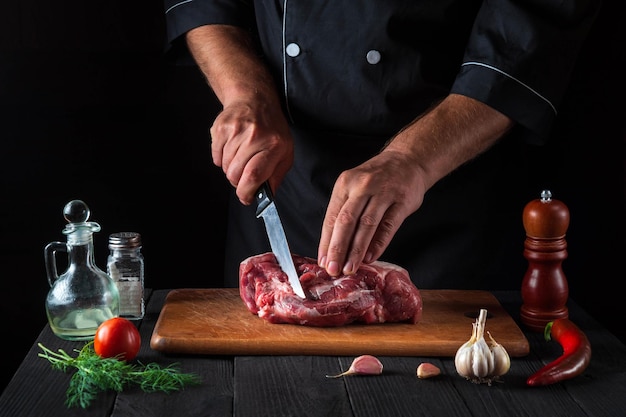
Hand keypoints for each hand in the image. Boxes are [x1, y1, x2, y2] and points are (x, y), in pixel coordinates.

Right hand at [210, 99, 293, 204]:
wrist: (255, 100)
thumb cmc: (272, 130)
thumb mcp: (285, 152)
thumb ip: (276, 175)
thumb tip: (266, 195)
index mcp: (273, 145)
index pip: (254, 175)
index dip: (246, 192)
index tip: (246, 197)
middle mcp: (254, 136)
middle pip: (235, 173)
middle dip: (237, 181)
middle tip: (244, 175)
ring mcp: (236, 130)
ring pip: (225, 166)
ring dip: (231, 169)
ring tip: (240, 157)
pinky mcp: (221, 127)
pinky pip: (216, 156)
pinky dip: (221, 159)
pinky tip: (231, 149)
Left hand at [317, 150, 426, 275]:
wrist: (408, 160)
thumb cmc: (377, 178)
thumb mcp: (355, 187)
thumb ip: (345, 212)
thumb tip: (332, 247)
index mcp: (345, 183)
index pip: (332, 217)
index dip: (326, 242)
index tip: (322, 261)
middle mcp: (362, 186)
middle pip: (346, 221)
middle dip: (337, 248)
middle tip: (332, 269)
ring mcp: (384, 192)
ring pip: (366, 225)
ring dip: (356, 250)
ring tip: (350, 268)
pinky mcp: (402, 200)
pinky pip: (388, 225)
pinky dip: (378, 243)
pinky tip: (370, 257)